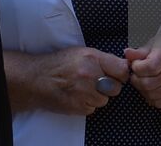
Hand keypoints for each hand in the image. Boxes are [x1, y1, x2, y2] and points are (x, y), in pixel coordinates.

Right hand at [12, 46, 127, 115]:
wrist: (37, 79)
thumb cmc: (60, 63)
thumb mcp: (82, 52)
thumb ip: (102, 59)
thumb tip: (123, 65)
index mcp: (93, 58)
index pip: (122, 70)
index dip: (122, 73)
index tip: (118, 75)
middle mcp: (90, 75)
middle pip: (116, 88)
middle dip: (110, 86)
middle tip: (98, 82)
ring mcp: (84, 92)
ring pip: (104, 100)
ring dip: (98, 96)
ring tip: (84, 88)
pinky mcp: (78, 107)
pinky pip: (92, 108)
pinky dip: (87, 104)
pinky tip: (77, 96)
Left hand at [124, 39, 160, 107]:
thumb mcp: (157, 44)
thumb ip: (140, 51)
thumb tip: (126, 53)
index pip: (149, 67)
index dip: (137, 67)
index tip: (135, 63)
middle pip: (148, 83)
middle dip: (136, 80)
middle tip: (136, 74)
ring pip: (151, 95)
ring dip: (142, 90)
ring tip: (142, 80)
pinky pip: (158, 102)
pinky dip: (150, 97)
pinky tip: (150, 88)